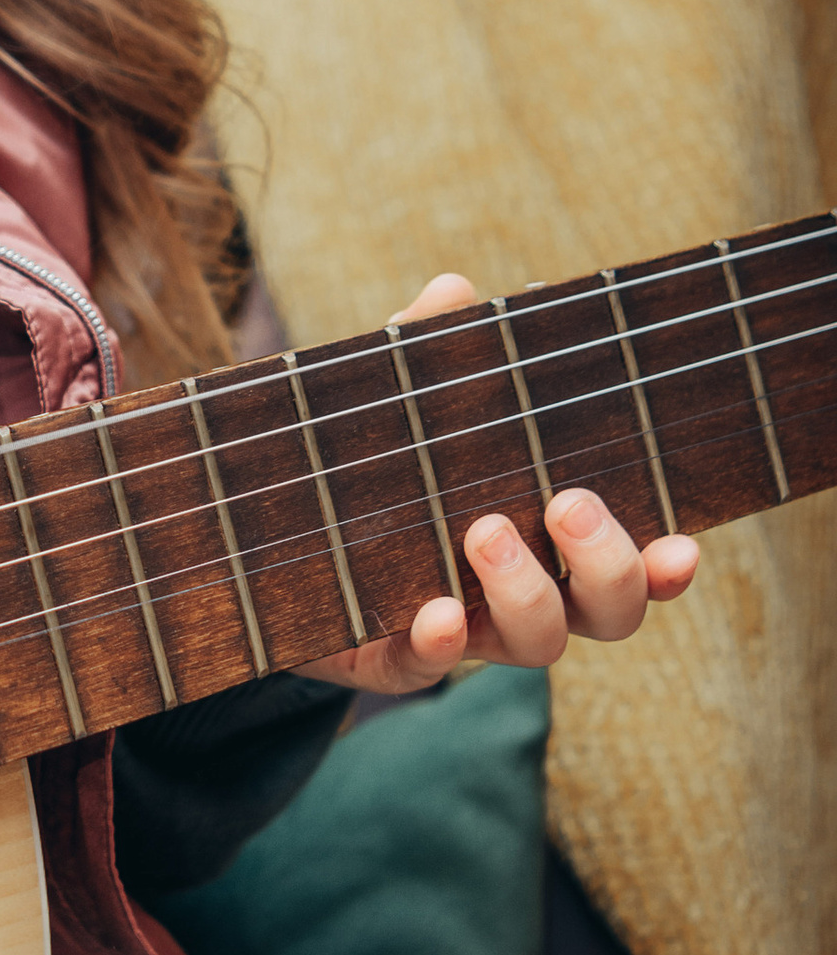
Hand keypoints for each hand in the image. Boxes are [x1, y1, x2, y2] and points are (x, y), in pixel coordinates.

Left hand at [316, 272, 701, 693]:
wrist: (274, 546)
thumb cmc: (376, 468)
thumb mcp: (400, 406)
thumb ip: (429, 354)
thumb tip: (455, 289)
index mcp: (553, 541)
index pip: (637, 564)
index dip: (666, 566)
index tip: (681, 546)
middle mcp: (527, 596)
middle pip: (608, 612)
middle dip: (605, 565)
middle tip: (568, 504)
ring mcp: (467, 631)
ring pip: (536, 643)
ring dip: (526, 592)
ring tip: (486, 531)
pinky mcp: (394, 653)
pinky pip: (428, 665)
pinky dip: (438, 644)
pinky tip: (435, 612)